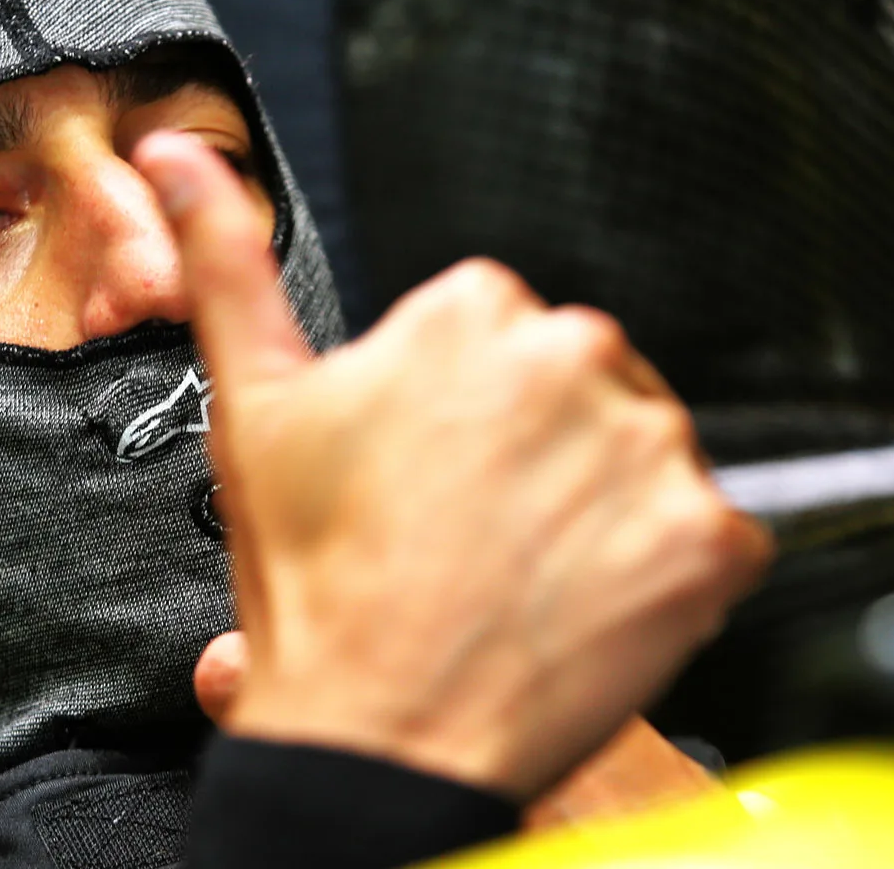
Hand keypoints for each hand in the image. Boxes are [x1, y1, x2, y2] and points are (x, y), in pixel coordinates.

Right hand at [136, 134, 771, 800]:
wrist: (379, 738)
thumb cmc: (320, 587)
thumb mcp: (255, 407)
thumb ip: (229, 262)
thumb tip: (179, 155)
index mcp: (475, 311)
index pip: (500, 340)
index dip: (462, 421)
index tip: (433, 476)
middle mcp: (579, 355)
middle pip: (582, 393)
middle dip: (539, 455)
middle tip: (472, 536)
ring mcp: (655, 447)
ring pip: (644, 462)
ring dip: (602, 513)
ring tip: (522, 577)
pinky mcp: (714, 538)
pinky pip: (711, 539)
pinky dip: (663, 576)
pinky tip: (585, 608)